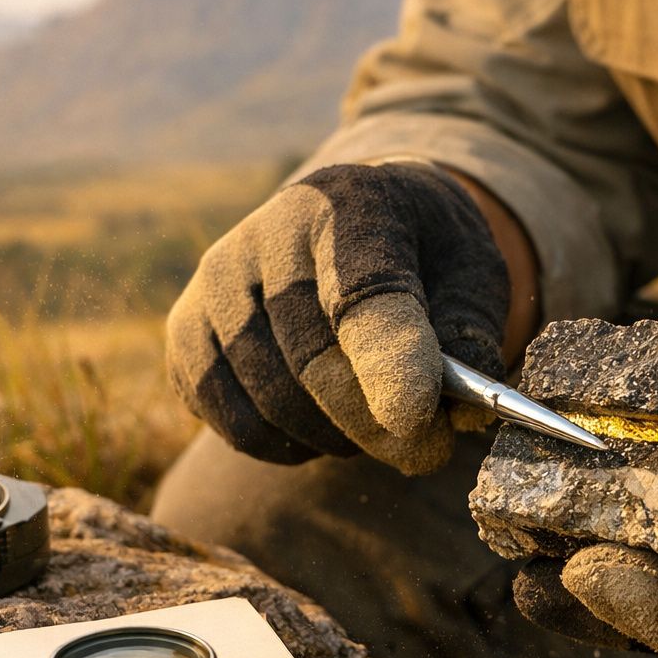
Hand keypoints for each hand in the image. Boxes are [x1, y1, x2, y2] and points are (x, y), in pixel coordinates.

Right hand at [166, 162, 508, 474]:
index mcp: (355, 205)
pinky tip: (320, 422)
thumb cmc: (422, 255)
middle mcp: (269, 233)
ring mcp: (216, 281)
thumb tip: (459, 413)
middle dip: (373, 425)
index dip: (389, 362)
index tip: (414, 419)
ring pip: (269, 400)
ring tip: (372, 422)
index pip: (364, 294)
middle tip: (426, 452)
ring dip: (334, 437)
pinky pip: (230, 421)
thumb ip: (469, 334)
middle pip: (311, 359)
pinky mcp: (184, 328)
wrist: (351, 222)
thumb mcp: (472, 272)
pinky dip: (283, 444)